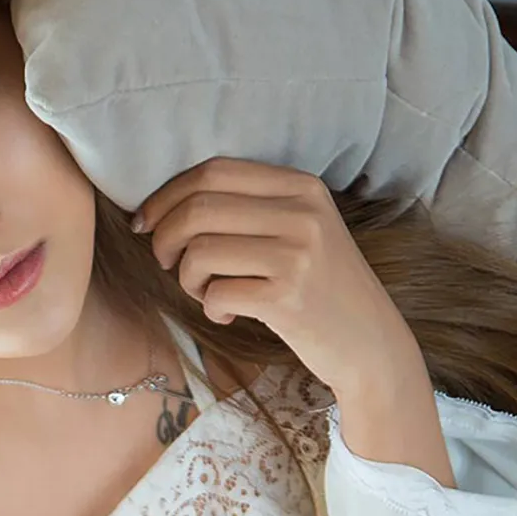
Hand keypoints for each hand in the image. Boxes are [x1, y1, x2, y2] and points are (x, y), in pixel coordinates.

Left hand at [131, 157, 417, 397]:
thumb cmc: (322, 289)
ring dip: (186, 278)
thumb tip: (169, 205)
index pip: (213, 172)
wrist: (370, 343)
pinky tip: (228, 314)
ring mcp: (297, 254)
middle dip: (165, 238)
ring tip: (204, 292)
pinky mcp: (288, 297)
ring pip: (201, 251)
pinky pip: (217, 292)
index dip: (166, 196)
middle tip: (165, 263)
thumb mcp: (301, 231)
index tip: (146, 223)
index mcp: (301, 186)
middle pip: (199, 208)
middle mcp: (302, 213)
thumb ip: (252, 208)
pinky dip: (211, 307)